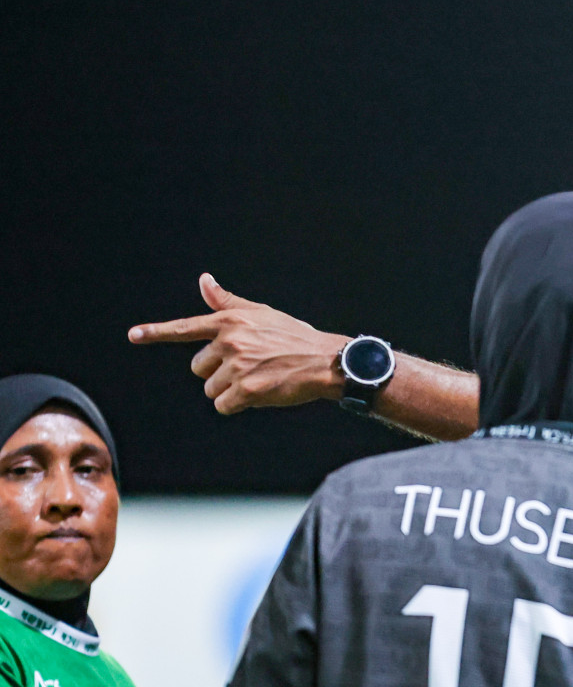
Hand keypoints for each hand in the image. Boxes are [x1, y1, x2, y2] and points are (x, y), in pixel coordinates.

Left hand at [129, 274, 348, 413]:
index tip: (133, 335)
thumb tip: (204, 281)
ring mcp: (237, 366)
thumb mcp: (261, 314)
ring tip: (257, 379)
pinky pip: (223, 405)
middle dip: (218, 372)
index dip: (156, 332)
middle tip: (248, 367)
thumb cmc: (294, 337)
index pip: (185, 327)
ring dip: (229, 390)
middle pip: (198, 368)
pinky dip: (237, 405)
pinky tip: (259, 394)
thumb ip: (227, 302)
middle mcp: (229, 341)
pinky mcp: (246, 390)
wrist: (325, 361)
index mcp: (229, 321)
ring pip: (210, 389)